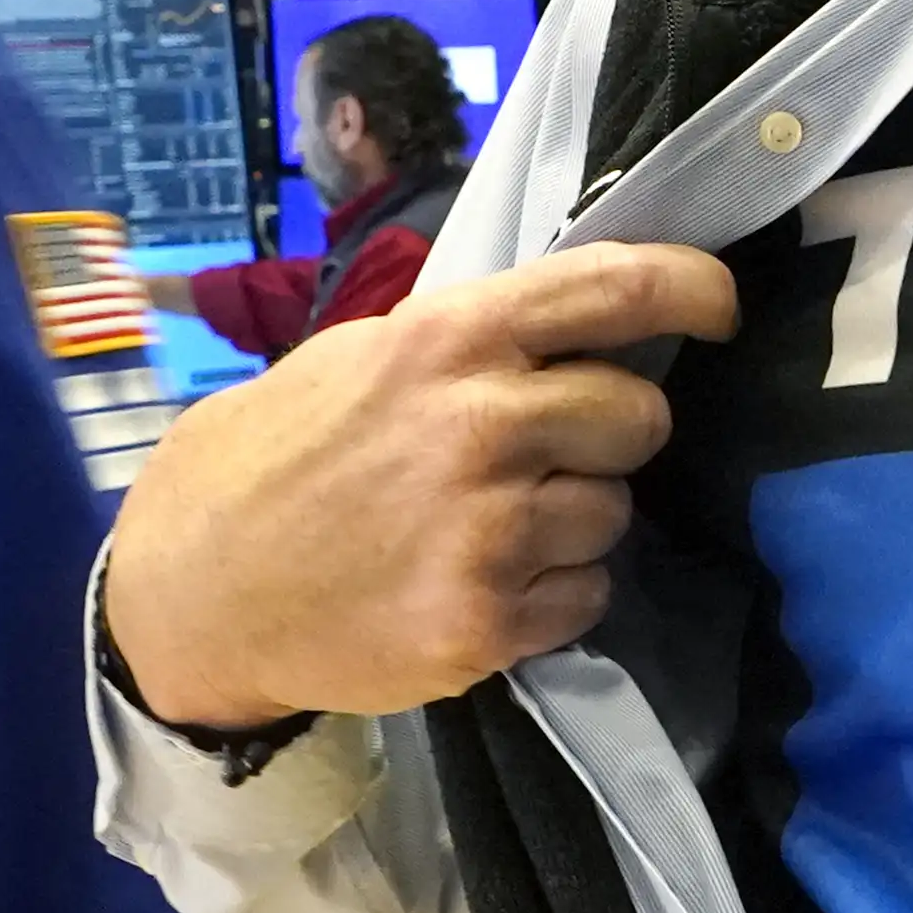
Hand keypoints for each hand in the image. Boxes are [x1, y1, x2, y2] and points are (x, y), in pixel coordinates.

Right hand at [101, 243, 737, 730]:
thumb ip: (468, 343)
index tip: (719, 308)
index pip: (616, 289)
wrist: (193, 591)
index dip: (693, 290)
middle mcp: (480, 426)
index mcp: (447, 341)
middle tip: (552, 451)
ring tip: (491, 526)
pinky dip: (554, 593)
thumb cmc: (273, 460)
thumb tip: (580, 321)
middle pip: (638, 414)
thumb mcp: (356, 360)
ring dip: (576, 519)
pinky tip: (482, 582)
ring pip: (614, 512)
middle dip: (611, 432)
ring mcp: (488, 532)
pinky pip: (587, 595)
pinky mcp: (488, 623)